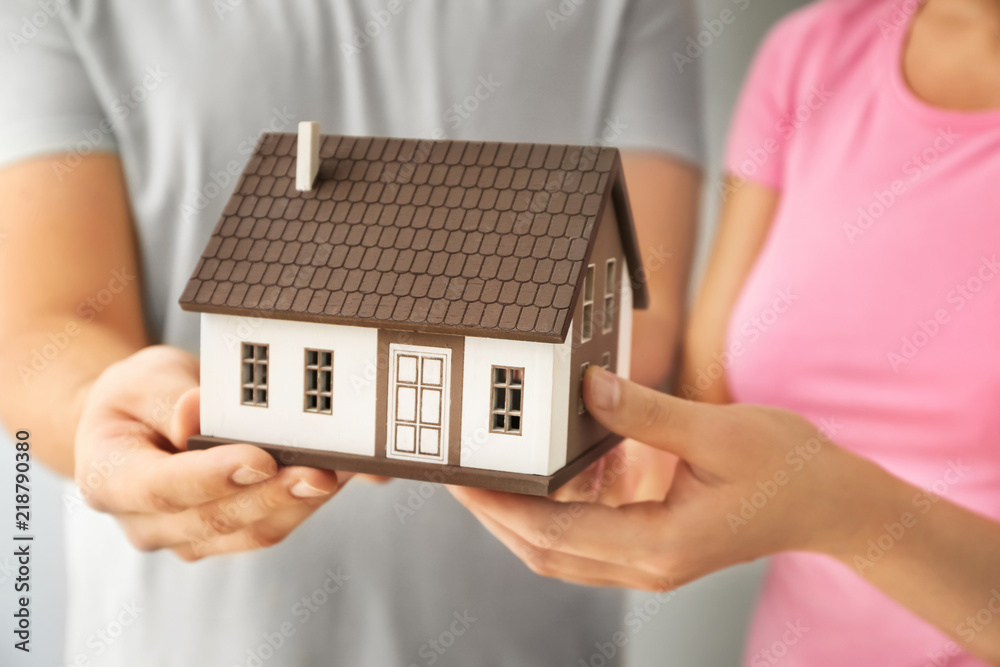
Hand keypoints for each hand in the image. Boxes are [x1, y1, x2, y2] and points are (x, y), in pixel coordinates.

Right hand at [74, 345, 343, 560]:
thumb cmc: (135, 399)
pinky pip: (273, 524)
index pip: (162, 487)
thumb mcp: (142, 380)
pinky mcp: (226, 536)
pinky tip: (343, 475)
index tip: (261, 458)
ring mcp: (187, 536)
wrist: (133, 424)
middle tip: (323, 471)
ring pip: (253, 531)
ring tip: (348, 471)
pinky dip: (310, 501)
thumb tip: (196, 414)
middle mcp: (147, 522)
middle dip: (276, 495)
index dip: (214, 476)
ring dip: (304, 502)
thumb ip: (169, 399)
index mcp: (109, 479)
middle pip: (217, 519)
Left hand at [450, 366, 883, 589]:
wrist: (832, 503)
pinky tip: (545, 474)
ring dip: (518, 516)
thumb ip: (646, 413)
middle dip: (495, 513)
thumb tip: (586, 388)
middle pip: (544, 551)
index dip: (499, 504)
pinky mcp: (653, 548)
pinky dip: (555, 512)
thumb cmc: (786, 466)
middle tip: (455, 471)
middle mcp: (647, 566)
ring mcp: (649, 563)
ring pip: (560, 551)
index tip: (461, 474)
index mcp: (660, 545)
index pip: (554, 533)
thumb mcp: (717, 430)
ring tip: (486, 471)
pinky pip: (585, 539)